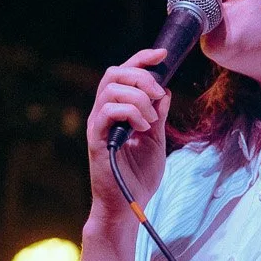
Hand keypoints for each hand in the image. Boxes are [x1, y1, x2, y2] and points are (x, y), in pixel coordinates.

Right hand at [85, 49, 171, 222]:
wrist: (128, 206)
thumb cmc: (139, 176)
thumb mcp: (156, 139)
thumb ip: (158, 115)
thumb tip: (164, 91)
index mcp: (118, 110)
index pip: (124, 74)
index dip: (141, 59)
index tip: (163, 55)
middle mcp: (104, 113)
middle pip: (115, 73)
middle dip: (141, 76)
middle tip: (158, 94)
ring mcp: (99, 125)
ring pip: (111, 89)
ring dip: (138, 98)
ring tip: (151, 120)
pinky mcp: (97, 139)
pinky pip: (108, 111)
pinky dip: (130, 113)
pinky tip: (142, 127)